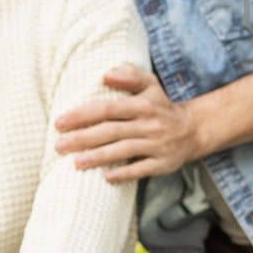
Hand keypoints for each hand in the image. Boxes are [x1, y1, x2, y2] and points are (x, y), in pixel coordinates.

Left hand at [54, 64, 201, 182]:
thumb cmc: (161, 107)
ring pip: (124, 151)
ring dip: (99, 157)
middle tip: (59, 145)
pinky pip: (142, 169)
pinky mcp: (163, 164)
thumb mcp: (151, 85)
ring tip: (75, 163)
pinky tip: (106, 177)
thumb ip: (129, 76)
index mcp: (143, 105)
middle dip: (83, 138)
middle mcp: (150, 124)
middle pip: (111, 131)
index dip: (83, 115)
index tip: (60, 122)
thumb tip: (106, 74)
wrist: (193, 130)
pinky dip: (125, 173)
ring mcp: (157, 145)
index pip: (108, 109)